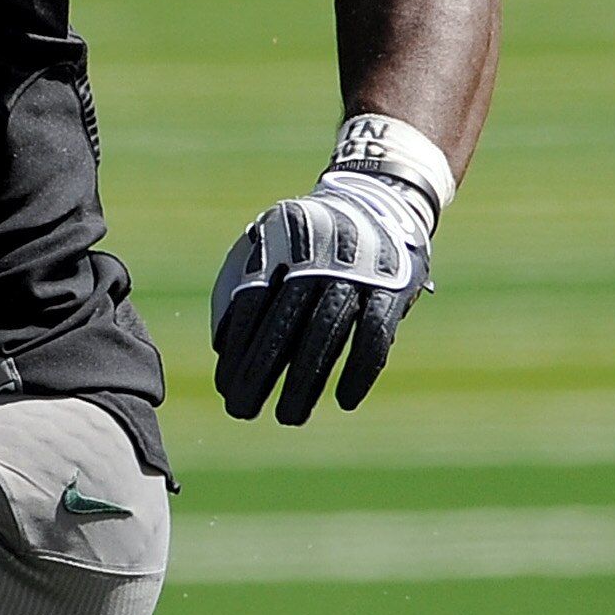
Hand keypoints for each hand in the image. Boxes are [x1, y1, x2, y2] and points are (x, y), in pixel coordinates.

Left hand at [212, 170, 431, 423]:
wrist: (379, 198)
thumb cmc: (311, 238)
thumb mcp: (271, 242)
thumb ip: (243, 283)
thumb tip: (223, 345)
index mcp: (281, 243)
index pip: (251, 303)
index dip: (237, 349)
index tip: (225, 386)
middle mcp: (317, 255)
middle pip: (283, 324)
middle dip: (260, 372)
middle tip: (242, 411)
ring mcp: (357, 270)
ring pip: (325, 334)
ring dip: (306, 381)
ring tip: (288, 417)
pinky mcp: (392, 286)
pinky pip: (374, 336)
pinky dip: (360, 371)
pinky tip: (345, 401)